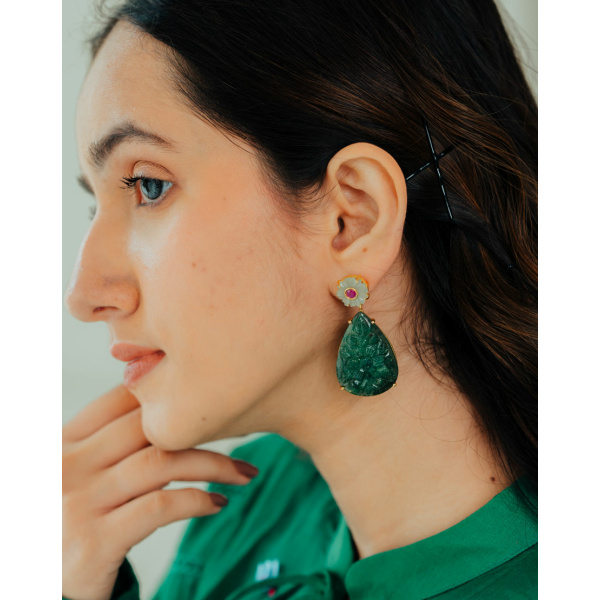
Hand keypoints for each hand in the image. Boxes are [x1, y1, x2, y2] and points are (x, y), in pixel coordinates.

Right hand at [62, 384, 258, 599]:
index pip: (123, 399)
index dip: (171, 396)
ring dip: (213, 465)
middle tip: (244, 435)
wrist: (37, 589)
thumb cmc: (69, 522)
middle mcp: (67, 466)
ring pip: (162, 463)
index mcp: (63, 442)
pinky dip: (196, 500)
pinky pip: (159, 507)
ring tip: (243, 473)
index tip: (212, 403)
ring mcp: (78, 503)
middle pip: (150, 428)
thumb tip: (168, 409)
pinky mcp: (93, 542)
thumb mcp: (76, 473)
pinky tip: (216, 504)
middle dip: (205, 429)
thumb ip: (109, 442)